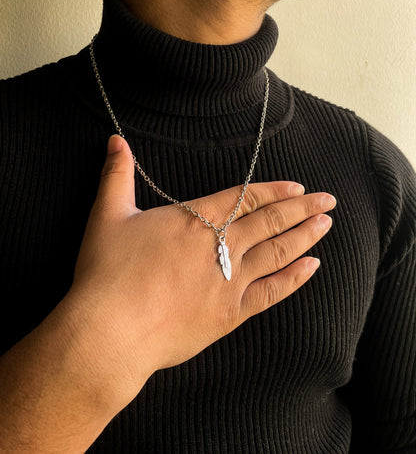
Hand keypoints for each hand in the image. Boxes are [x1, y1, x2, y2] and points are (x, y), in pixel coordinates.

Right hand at [69, 134, 334, 409]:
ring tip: (327, 225)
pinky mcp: (230, 314)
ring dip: (304, 237)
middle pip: (270, 222)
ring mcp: (229, 282)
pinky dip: (294, 278)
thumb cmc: (107, 273)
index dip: (274, 191)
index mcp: (195, 220)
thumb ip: (116, 175)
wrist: (110, 332)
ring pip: (277, 253)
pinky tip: (312, 267)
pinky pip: (271, 292)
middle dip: (302, 209)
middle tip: (328, 200)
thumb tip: (114, 140)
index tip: (298, 187)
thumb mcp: (107, 215)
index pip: (245, 198)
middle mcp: (220, 247)